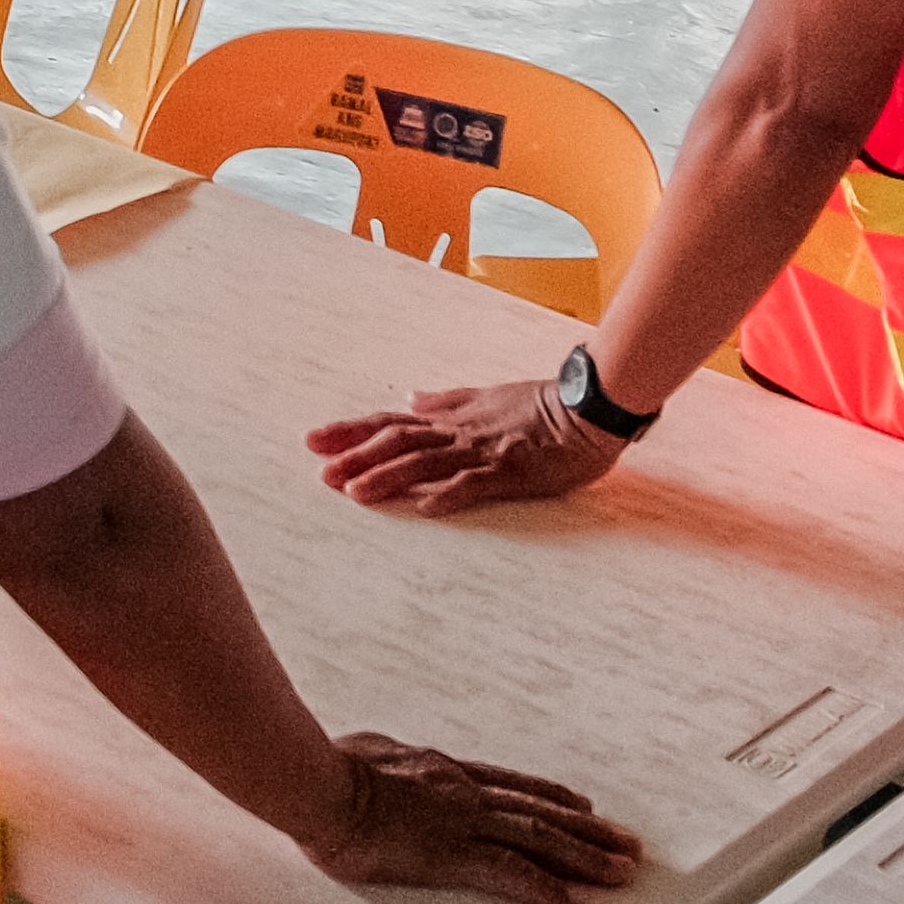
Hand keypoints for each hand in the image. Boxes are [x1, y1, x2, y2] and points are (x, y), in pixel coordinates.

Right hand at [296, 732, 643, 903]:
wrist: (318, 785)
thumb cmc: (326, 770)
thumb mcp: (365, 753)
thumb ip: (384, 762)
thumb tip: (374, 757)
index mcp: (443, 771)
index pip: (512, 786)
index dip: (551, 797)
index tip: (582, 805)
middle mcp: (465, 792)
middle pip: (541, 811)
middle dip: (589, 830)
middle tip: (627, 844)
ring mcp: (463, 823)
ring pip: (541, 839)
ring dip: (586, 856)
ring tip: (622, 871)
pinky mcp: (452, 856)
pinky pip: (511, 874)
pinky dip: (546, 889)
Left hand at [305, 378, 630, 513]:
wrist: (589, 406)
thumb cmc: (543, 406)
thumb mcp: (488, 397)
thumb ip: (448, 401)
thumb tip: (412, 397)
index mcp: (453, 418)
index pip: (392, 422)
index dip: (352, 431)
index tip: (314, 440)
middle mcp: (459, 432)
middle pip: (397, 440)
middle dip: (356, 456)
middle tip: (320, 473)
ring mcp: (483, 451)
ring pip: (425, 461)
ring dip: (388, 475)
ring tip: (354, 492)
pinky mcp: (510, 470)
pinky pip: (475, 483)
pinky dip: (448, 494)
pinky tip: (425, 507)